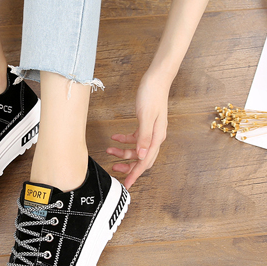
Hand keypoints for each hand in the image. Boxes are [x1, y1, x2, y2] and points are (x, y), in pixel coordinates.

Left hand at [106, 73, 169, 188]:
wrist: (156, 79)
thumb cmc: (152, 95)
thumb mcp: (145, 117)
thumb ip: (144, 137)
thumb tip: (141, 156)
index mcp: (157, 137)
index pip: (145, 162)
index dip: (135, 175)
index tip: (127, 185)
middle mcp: (156, 137)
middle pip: (142, 159)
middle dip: (128, 166)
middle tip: (114, 169)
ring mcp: (151, 131)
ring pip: (137, 149)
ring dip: (124, 152)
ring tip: (109, 151)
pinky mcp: (146, 124)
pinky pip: (136, 138)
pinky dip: (125, 140)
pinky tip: (115, 138)